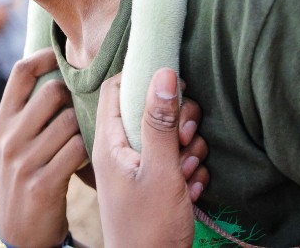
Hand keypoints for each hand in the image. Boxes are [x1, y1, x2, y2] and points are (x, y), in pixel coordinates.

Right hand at [0, 48, 86, 246]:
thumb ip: (28, 111)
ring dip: (84, 128)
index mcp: (1, 122)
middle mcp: (8, 138)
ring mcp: (23, 162)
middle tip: (84, 110)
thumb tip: (58, 69)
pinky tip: (85, 160)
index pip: (21, 71)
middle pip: (52, 91)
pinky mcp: (42, 184)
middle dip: (75, 97)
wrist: (19, 233)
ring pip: (71, 121)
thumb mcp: (13, 142)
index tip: (67, 57)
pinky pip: (78, 150)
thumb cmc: (25, 176)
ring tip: (83, 139)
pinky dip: (88, 152)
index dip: (47, 56)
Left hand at [93, 68, 202, 247]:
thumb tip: (163, 71)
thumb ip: (160, 121)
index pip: (115, 87)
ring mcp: (137, 167)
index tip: (172, 90)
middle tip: (183, 140)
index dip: (143, 79)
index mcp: (110, 142)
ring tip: (186, 172)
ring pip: (168, 134)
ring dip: (187, 148)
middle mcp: (120, 150)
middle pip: (149, 108)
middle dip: (177, 120)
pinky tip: (190, 188)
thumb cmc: (150, 228)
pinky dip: (188, 170)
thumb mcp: (160, 170)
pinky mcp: (153, 183)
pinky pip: (175, 159)